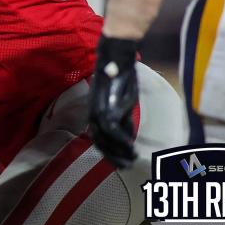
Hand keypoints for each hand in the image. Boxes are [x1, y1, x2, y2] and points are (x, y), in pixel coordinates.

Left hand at [88, 35, 139, 167]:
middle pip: (99, 141)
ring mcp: (99, 108)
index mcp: (94, 112)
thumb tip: (127, 137)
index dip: (107, 152)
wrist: (116, 56)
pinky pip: (112, 127)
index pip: (97, 138)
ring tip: (131, 159)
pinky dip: (121, 139)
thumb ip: (123, 119)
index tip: (118, 163)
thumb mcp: (123, 103)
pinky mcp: (108, 104)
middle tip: (126, 167)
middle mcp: (93, 112)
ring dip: (118, 151)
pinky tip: (131, 146)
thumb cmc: (120, 78)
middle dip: (112, 156)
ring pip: (104, 137)